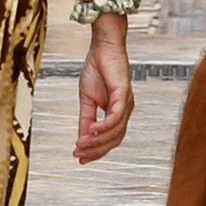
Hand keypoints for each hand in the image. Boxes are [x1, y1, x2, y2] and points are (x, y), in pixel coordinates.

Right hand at [74, 17, 132, 163]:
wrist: (102, 46)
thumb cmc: (97, 69)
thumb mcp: (87, 99)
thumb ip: (86, 118)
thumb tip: (82, 138)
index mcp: (116, 113)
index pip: (110, 139)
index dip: (96, 151)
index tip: (80, 158)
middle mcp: (124, 111)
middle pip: (114, 140)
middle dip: (96, 150)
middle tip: (79, 154)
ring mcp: (126, 103)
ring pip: (116, 132)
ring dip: (98, 141)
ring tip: (81, 144)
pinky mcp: (124, 94)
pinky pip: (116, 116)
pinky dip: (104, 126)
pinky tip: (92, 131)